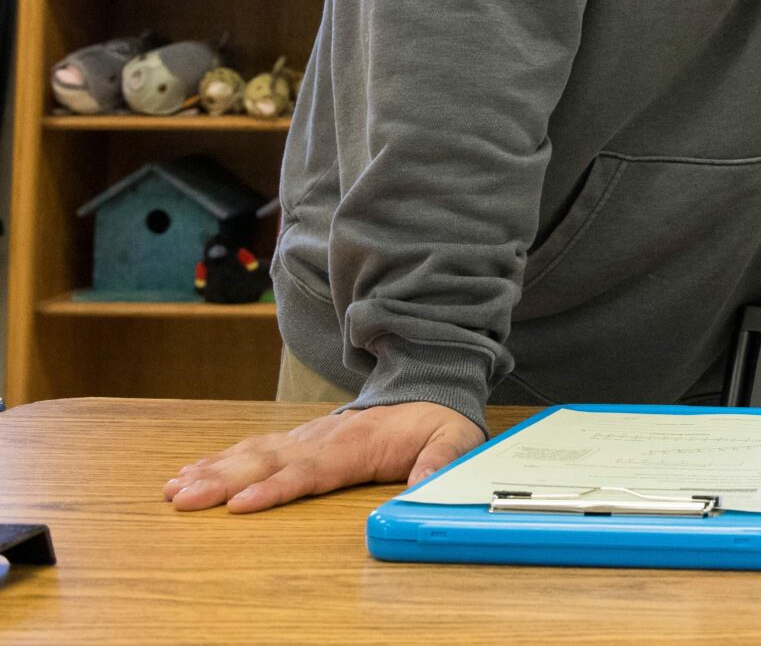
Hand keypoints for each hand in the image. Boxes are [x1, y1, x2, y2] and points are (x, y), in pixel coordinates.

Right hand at [165, 401, 482, 513]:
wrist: (427, 387)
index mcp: (356, 446)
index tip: (240, 505)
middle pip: (267, 463)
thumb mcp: (454, 440)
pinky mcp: (298, 440)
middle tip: (183, 498)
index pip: (310, 471)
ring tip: (174, 488)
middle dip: (223, 482)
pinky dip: (219, 461)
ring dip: (212, 471)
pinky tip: (190, 473)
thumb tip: (426, 485)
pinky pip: (254, 449)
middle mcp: (323, 440)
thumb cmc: (435, 421)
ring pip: (253, 454)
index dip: (275, 489)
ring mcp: (307, 437)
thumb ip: (440, 462)